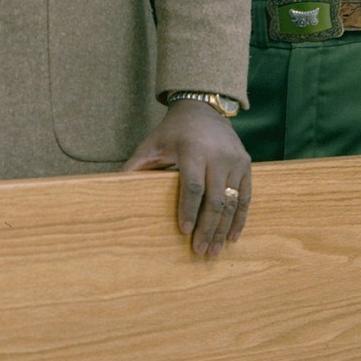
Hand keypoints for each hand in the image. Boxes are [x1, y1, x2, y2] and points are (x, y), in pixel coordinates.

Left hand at [124, 102, 251, 256]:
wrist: (203, 109)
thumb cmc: (173, 131)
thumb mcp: (152, 143)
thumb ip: (136, 165)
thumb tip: (114, 187)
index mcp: (193, 150)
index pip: (193, 186)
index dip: (189, 210)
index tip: (184, 231)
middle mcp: (218, 156)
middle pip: (215, 199)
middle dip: (207, 228)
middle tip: (200, 251)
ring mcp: (236, 161)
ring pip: (232, 202)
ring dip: (223, 229)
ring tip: (214, 250)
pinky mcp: (246, 166)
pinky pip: (246, 197)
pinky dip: (240, 219)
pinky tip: (232, 236)